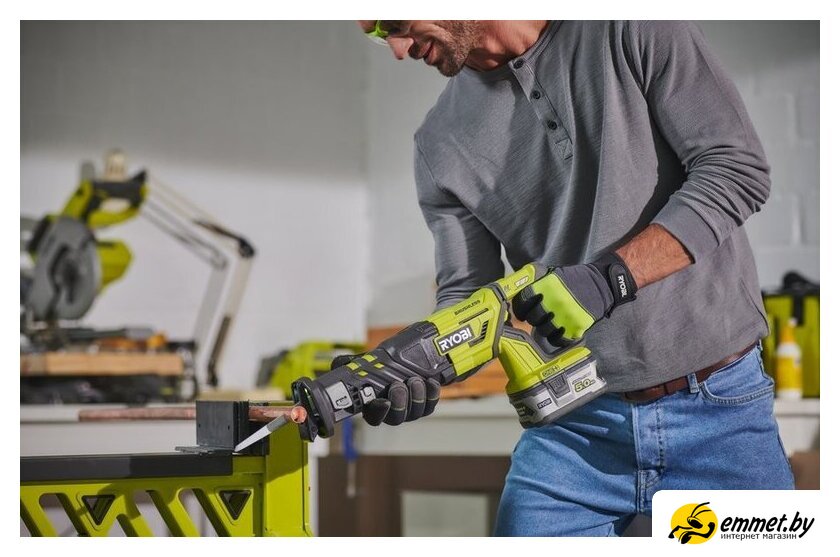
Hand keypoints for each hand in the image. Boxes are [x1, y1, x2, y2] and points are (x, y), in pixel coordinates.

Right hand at [330, 354, 441, 426]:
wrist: (408, 360)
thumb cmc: (383, 365)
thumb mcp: (365, 362)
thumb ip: (348, 364)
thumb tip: (337, 365)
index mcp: (375, 405)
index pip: (374, 417)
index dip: (378, 412)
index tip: (383, 401)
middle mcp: (393, 410)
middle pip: (396, 418)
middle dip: (399, 403)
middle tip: (399, 386)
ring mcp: (410, 408)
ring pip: (415, 413)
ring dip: (416, 397)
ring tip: (415, 380)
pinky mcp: (427, 403)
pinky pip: (430, 405)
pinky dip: (432, 394)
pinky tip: (430, 382)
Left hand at [512, 253, 637, 346]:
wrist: (602, 284)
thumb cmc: (575, 280)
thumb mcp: (553, 274)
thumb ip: (536, 284)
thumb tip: (516, 294)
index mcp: (546, 286)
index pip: (522, 302)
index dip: (520, 309)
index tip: (522, 312)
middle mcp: (554, 302)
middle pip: (533, 319)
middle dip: (534, 318)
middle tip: (540, 316)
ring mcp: (565, 316)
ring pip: (544, 331)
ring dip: (545, 328)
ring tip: (552, 322)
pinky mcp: (576, 328)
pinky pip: (558, 340)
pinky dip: (557, 338)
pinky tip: (560, 331)